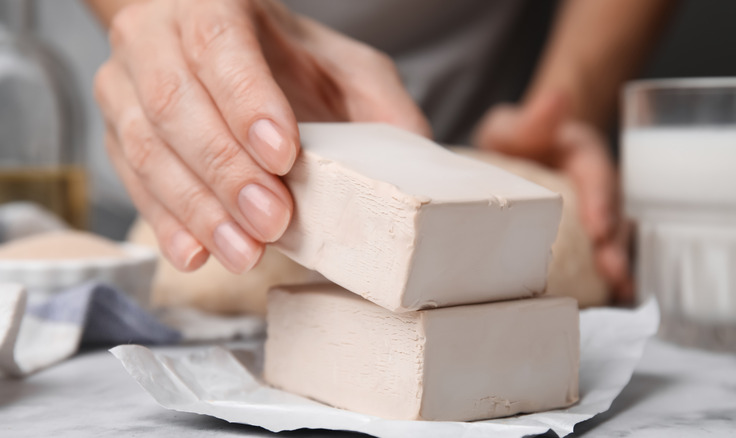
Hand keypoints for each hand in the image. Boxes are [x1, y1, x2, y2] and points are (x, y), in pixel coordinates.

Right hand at [94, 0, 429, 273]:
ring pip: (148, 148)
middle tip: (271, 219)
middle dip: (226, 170)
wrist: (212, 48)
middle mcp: (157, 40)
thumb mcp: (344, 66)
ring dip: (198, 208)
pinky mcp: (117, 134)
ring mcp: (126, 87)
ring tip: (243, 251)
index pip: (220, 47)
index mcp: (213, 7)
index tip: (282, 154)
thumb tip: (418, 158)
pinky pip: (132, 182)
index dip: (247, 101)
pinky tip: (195, 254)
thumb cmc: (285, 58)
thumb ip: (380, 104)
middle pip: (177, 103)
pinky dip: (166, 223)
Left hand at [474, 92, 631, 301]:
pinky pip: (598, 257)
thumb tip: (556, 98)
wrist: (515, 155)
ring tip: (620, 294)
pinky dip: (605, 279)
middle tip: (614, 272)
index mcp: (582, 155)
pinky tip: (610, 303)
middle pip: (613, 213)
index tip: (600, 226)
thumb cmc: (514, 139)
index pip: (596, 174)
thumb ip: (531, 119)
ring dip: (617, 266)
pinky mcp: (585, 236)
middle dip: (615, 244)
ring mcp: (593, 213)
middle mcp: (595, 187)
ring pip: (612, 239)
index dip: (601, 200)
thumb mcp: (513, 125)